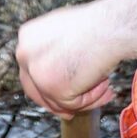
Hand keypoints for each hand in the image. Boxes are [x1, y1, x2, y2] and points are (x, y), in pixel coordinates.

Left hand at [15, 0, 136, 116]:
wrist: (111, 26)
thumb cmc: (100, 25)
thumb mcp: (68, 33)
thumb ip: (56, 51)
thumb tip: (59, 72)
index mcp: (28, 36)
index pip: (30, 70)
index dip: (44, 88)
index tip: (58, 100)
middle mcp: (25, 53)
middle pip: (35, 89)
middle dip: (56, 104)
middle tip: (71, 112)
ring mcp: (37, 72)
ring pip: (56, 100)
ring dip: (84, 97)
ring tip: (106, 87)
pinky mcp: (52, 87)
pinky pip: (73, 103)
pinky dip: (93, 97)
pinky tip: (105, 83)